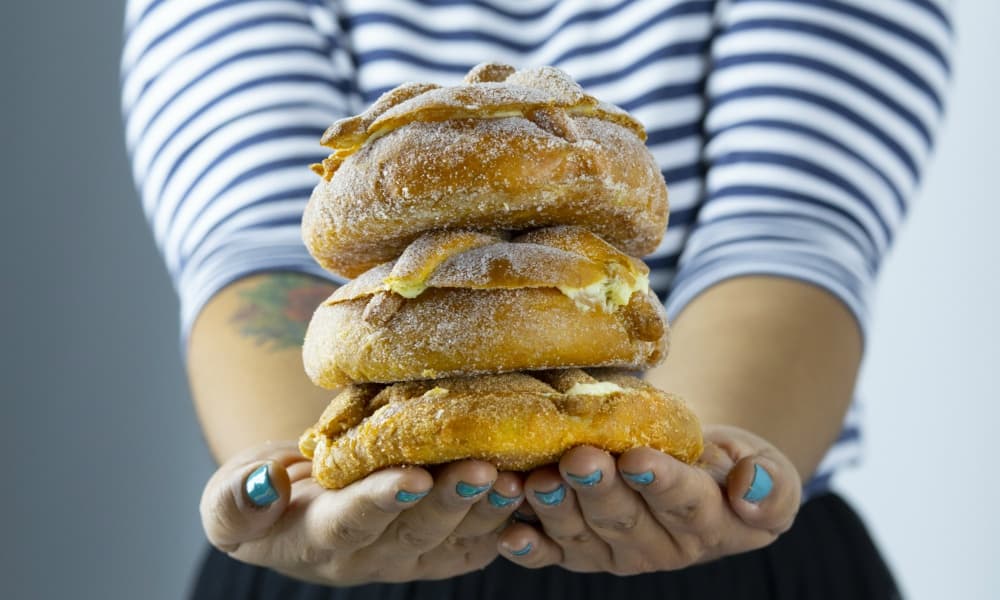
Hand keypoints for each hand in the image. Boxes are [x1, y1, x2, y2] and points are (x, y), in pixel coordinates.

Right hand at [200, 441, 524, 584]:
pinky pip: (473, 544)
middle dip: (451, 501)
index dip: (382, 502)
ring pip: (453, 539)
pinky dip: (502, 524)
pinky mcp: (434, 548)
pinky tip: (528, 497)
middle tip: (483, 468)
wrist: (291, 506)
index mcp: (319, 540)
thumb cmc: (257, 497)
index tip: (413, 477)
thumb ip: (238, 499)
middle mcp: (370, 556)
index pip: (352, 523)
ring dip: (486, 509)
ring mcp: (407, 556)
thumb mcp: (228, 499)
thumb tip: (264, 483)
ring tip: (514, 477)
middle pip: (416, 533)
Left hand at [496, 425, 800, 573]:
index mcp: (707, 526)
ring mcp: (612, 552)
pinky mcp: (576, 549)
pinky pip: (549, 553)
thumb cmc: (732, 466)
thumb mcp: (769, 468)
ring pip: (581, 534)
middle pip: (623, 520)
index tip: (639, 458)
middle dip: (598, 489)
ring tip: (538, 480)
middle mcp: (657, 548)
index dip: (661, 483)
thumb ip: (769, 484)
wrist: (695, 474)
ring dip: (556, 509)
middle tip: (578, 458)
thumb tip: (750, 486)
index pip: (684, 505)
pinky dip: (527, 546)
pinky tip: (508, 531)